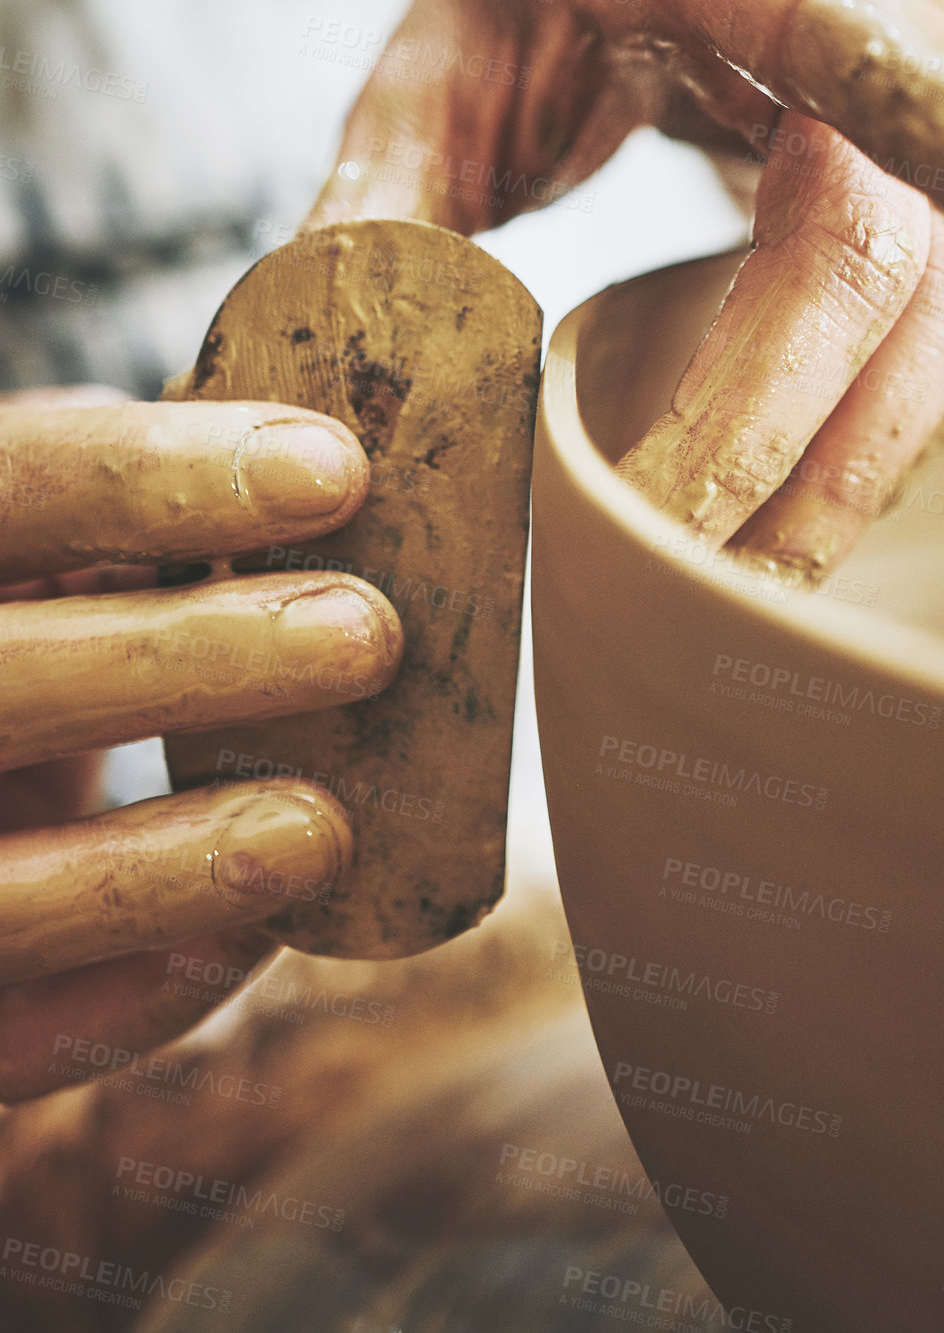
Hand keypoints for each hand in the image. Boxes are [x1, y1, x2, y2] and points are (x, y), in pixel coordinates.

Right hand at [0, 389, 401, 1099]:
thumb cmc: (26, 633)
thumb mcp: (53, 550)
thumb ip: (138, 502)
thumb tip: (311, 454)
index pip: (15, 483)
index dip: (157, 473)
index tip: (338, 471)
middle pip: (0, 679)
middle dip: (189, 657)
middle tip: (368, 635)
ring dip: (164, 865)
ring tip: (324, 829)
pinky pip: (28, 1028)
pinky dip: (143, 991)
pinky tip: (259, 932)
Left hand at [307, 0, 943, 578]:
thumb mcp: (446, 42)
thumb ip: (384, 188)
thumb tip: (308, 371)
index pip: (862, 20)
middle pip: (887, 240)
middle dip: (773, 425)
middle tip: (654, 565)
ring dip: (839, 476)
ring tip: (720, 597)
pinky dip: (870, 455)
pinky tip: (784, 527)